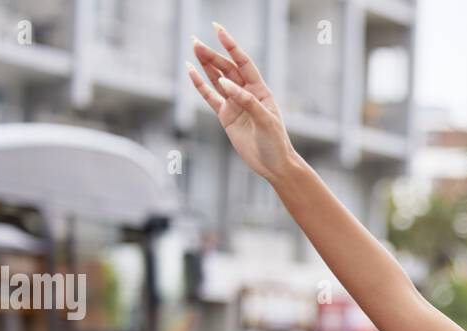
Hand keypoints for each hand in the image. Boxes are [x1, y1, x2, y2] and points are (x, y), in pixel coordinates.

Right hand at [188, 22, 297, 180]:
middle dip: (212, 54)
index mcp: (260, 90)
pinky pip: (210, 97)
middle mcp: (247, 94)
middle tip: (195, 42)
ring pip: (217, 79)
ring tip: (193, 48)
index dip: (231, 46)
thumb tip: (225, 83)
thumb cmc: (276, 143)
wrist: (273, 165)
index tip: (218, 30)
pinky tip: (191, 72)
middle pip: (227, 69)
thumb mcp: (265, 121)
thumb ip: (246, 101)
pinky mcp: (226, 116)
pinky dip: (200, 85)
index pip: (243, 62)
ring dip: (205, 64)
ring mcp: (235, 104)